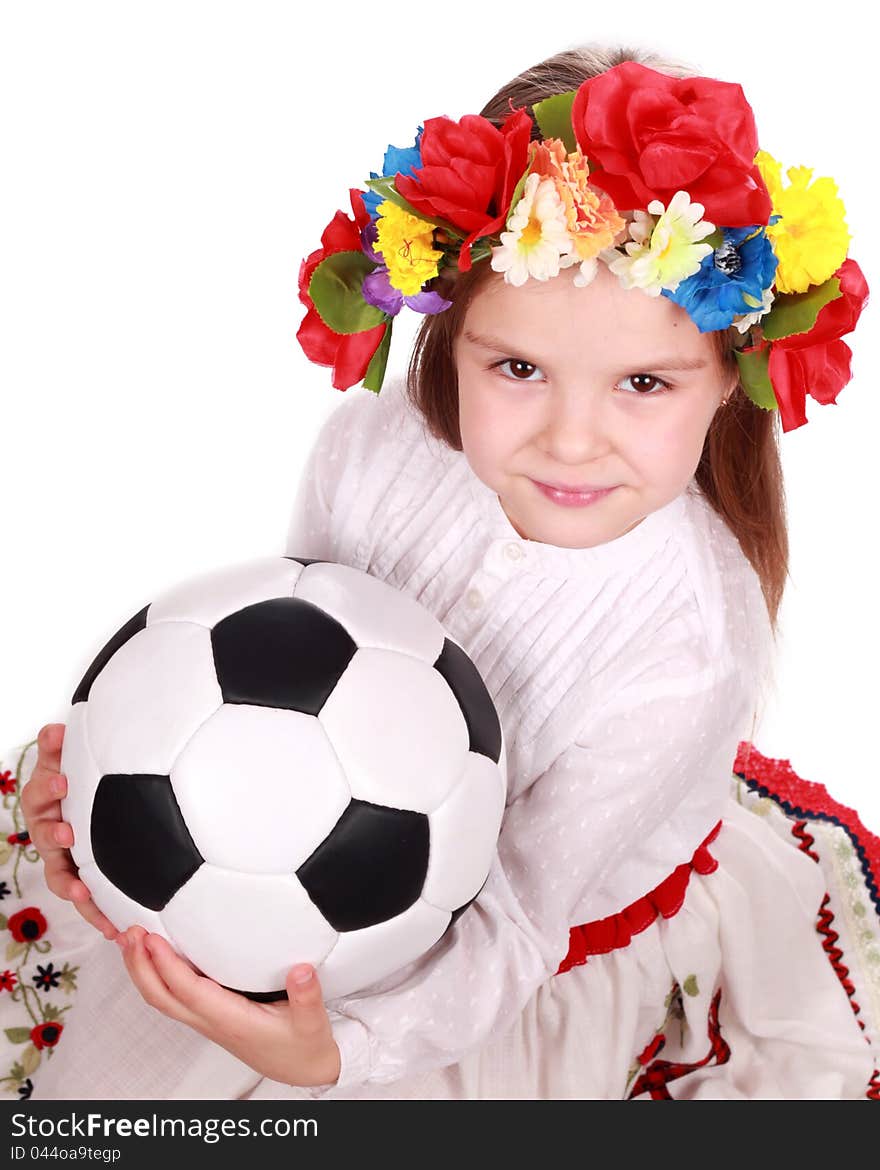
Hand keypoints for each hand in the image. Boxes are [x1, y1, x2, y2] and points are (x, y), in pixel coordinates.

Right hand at [21, 723, 118, 939]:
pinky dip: (94, 912)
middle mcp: (48, 826)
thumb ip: (60, 747)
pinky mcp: (75, 878)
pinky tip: (111, 927)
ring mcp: (60, 855)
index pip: (40, 787)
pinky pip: (82, 898)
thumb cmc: (81, 776)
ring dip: (69, 884)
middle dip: (53, 834)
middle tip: (67, 832)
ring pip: (58, 873)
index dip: (48, 785)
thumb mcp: (69, 759)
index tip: (63, 780)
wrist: (87, 797)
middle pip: (43, 832)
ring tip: (82, 892)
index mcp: (47, 795)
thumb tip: (55, 729)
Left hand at [116, 926, 341, 1088]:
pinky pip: (172, 997)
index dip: (167, 966)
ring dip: (142, 970)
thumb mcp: (312, 1023)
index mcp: (231, 1021)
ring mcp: (207, 1021)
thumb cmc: (303, 1046)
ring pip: (161, 999)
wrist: (301, 1069)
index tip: (153, 939)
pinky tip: (154, 957)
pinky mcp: (209, 1016)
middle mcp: (211, 1022)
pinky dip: (155, 976)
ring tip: (131, 939)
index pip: (189, 992)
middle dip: (140, 966)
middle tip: (129, 933)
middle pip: (161, 998)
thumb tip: (302, 970)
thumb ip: (307, 996)